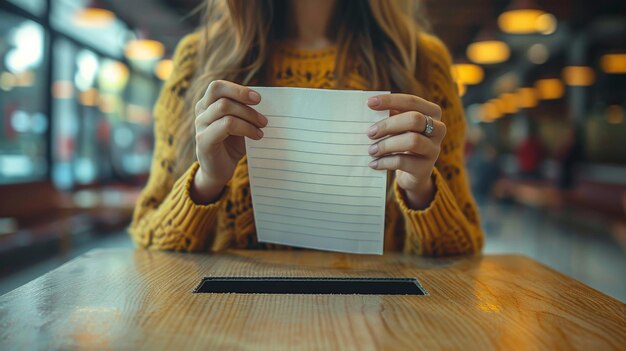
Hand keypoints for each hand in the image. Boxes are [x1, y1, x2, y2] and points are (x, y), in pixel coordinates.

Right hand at [191, 80, 266, 203]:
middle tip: (263, 114)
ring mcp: (200, 125)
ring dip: (249, 116)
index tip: (258, 99)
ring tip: (262, 127)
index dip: (238, 89)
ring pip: (224, 108)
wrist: (219, 171)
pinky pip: (226, 125)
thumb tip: (265, 101)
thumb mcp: (240, 124)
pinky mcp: (204, 139)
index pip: (218, 86)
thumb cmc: (231, 145)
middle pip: (218, 92)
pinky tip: (256, 136)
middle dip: (244, 98)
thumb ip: (246, 110)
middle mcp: (201, 111)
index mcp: (208, 104)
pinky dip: (246, 128)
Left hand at [366, 94, 445, 209]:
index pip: (412, 101)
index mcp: (432, 112)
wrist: (412, 172)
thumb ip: (390, 116)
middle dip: (388, 125)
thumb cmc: (402, 141)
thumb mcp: (399, 127)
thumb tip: (371, 109)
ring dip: (387, 145)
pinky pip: (403, 162)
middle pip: (414, 119)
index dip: (391, 100)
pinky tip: (374, 163)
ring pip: (412, 141)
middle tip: (370, 133)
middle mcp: (438, 129)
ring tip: (372, 150)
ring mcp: (434, 149)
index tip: (369, 103)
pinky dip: (385, 162)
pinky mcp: (425, 168)